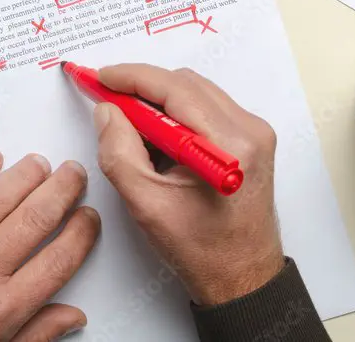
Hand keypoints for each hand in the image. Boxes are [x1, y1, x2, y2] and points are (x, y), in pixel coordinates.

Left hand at [0, 150, 99, 340]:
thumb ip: (36, 333)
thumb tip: (73, 315)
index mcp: (2, 308)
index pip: (58, 260)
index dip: (81, 233)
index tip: (89, 218)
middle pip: (36, 219)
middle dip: (62, 190)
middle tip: (74, 173)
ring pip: (0, 198)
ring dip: (26, 175)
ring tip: (41, 163)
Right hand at [93, 64, 283, 305]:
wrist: (242, 278)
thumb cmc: (202, 250)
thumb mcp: (146, 203)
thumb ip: (118, 151)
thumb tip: (106, 111)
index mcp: (229, 146)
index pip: (174, 89)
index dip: (131, 77)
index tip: (99, 78)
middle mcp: (249, 131)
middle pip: (184, 84)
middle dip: (141, 88)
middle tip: (106, 102)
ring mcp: (254, 133)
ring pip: (195, 92)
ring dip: (157, 102)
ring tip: (130, 128)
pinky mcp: (251, 139)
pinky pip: (206, 108)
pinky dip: (175, 115)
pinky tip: (157, 140)